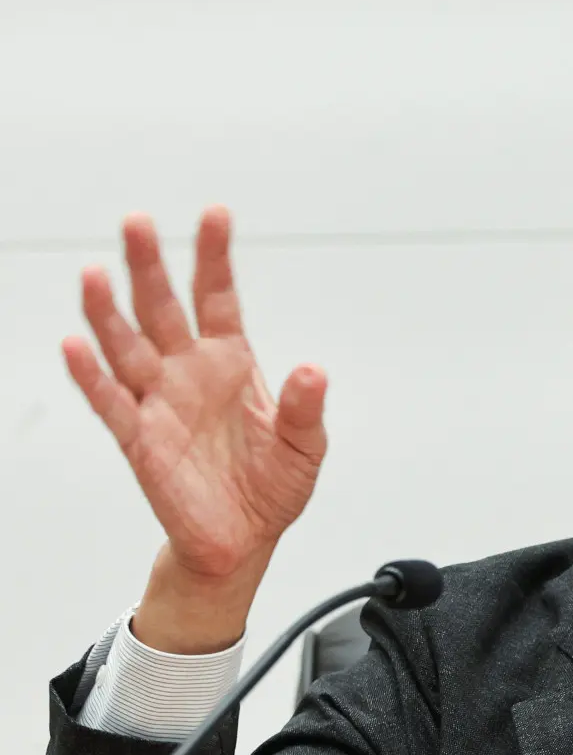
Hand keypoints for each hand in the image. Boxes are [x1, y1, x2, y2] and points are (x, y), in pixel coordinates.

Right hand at [63, 206, 327, 650]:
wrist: (243, 540)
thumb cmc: (271, 487)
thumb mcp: (305, 446)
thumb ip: (306, 408)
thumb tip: (315, 370)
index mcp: (232, 363)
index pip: (219, 298)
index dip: (214, 257)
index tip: (214, 214)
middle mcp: (189, 372)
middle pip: (162, 309)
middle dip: (149, 267)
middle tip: (136, 223)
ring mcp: (160, 402)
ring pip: (127, 346)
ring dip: (108, 312)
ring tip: (95, 273)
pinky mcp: (140, 440)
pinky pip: (111, 403)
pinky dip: (92, 377)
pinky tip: (75, 346)